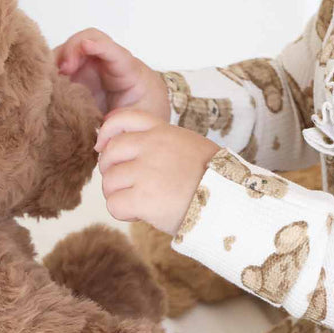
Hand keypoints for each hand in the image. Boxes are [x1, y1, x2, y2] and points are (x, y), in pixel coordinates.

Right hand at [54, 28, 169, 119]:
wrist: (145, 106)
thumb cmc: (144, 109)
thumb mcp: (140, 118)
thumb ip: (125, 121)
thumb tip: (104, 129)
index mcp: (129, 71)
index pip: (115, 53)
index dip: (100, 46)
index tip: (86, 45)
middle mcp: (107, 62)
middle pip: (87, 40)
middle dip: (72, 50)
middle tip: (63, 70)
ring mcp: (91, 65)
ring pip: (70, 50)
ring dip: (58, 59)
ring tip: (51, 78)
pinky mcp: (77, 73)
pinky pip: (61, 64)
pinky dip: (51, 70)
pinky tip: (47, 83)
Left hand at [95, 107, 218, 234]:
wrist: (230, 201)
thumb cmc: (213, 178)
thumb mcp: (189, 145)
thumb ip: (161, 142)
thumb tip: (128, 147)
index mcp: (163, 131)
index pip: (123, 118)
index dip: (106, 132)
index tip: (103, 146)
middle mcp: (151, 147)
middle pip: (109, 153)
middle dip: (111, 170)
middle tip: (125, 184)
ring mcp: (146, 172)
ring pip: (109, 182)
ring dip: (118, 194)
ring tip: (138, 201)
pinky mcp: (143, 199)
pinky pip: (114, 205)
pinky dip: (123, 212)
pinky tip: (140, 214)